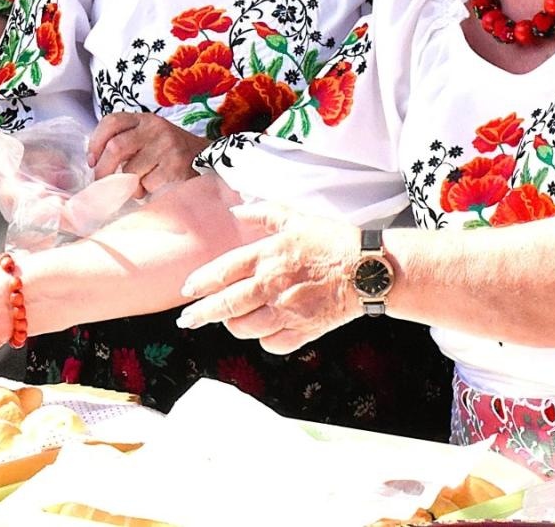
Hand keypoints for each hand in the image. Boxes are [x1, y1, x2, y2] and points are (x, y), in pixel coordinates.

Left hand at [87, 112, 209, 194]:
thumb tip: (95, 163)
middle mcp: (155, 128)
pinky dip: (143, 191)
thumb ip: (125, 142)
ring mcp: (166, 146)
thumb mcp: (148, 137)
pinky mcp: (175, 166)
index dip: (95, 142)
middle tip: (101, 182)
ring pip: (131, 171)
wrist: (207, 157)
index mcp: (144, 119)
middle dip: (103, 170)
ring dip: (128, 185)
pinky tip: (152, 186)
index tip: (92, 160)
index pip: (111, 122)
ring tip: (136, 185)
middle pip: (115, 147)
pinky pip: (147, 184)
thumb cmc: (169, 151)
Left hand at [177, 202, 362, 353]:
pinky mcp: (303, 330)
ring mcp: (286, 311)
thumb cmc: (333, 241)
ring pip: (245, 328)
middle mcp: (271, 285)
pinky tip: (266, 330)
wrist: (368, 269)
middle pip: (225, 306)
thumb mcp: (296, 217)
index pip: (222, 272)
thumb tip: (237, 210)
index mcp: (267, 256)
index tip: (186, 290)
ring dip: (233, 325)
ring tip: (232, 320)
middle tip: (187, 320)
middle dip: (200, 314)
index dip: (199, 283)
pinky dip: (264, 340)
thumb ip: (263, 213)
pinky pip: (272, 344)